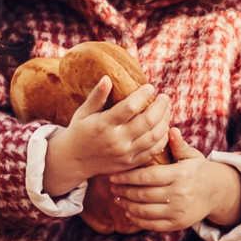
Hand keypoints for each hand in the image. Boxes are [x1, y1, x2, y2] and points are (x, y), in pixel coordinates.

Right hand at [41, 79, 171, 195]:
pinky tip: (163, 128)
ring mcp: (125, 154)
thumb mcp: (83, 112)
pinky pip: (153, 151)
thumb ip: (97, 96)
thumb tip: (107, 78)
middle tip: (164, 97)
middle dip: (160, 106)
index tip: (150, 87)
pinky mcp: (130, 163)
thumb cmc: (79, 132)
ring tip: (166, 110)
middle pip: (148, 121)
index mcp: (104, 124)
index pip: (130, 107)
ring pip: (154, 136)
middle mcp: (117, 140)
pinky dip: (162, 139)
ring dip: (164, 121)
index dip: (143, 95)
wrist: (73, 161)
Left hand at [98, 133, 240, 233]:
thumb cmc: (198, 170)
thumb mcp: (191, 156)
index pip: (148, 177)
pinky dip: (138, 219)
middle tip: (112, 187)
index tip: (114, 176)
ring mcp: (179, 211)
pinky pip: (153, 224)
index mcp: (180, 175)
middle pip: (144, 194)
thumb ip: (178, 145)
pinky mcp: (178, 224)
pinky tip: (129, 211)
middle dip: (124, 191)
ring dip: (127, 205)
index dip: (128, 177)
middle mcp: (180, 194)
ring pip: (145, 210)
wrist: (216, 193)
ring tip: (117, 198)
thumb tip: (170, 129)